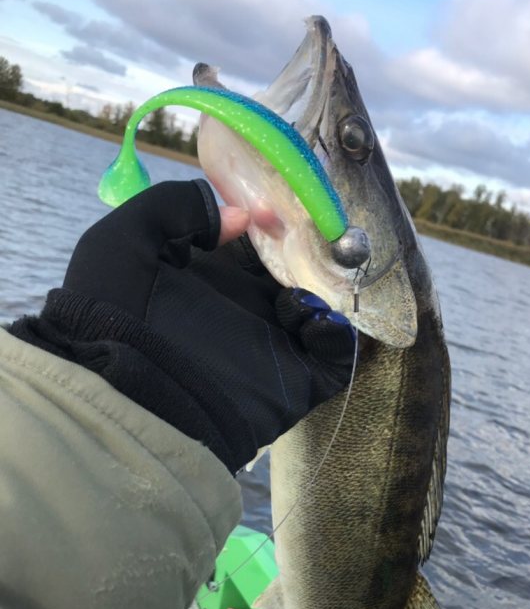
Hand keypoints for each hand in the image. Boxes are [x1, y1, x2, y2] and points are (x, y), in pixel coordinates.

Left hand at [11, 180, 355, 472]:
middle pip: (293, 272)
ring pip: (319, 310)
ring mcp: (272, 346)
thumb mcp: (123, 240)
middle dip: (308, 252)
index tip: (272, 211)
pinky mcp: (293, 382)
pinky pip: (335, 358)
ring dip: (321, 291)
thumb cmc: (114, 316)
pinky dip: (336, 335)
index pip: (254, 242)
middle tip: (312, 240)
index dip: (268, 222)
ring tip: (298, 290)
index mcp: (210, 277)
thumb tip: (236, 216)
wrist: (125, 400)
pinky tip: (312, 319)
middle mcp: (245, 308)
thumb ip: (173, 207)